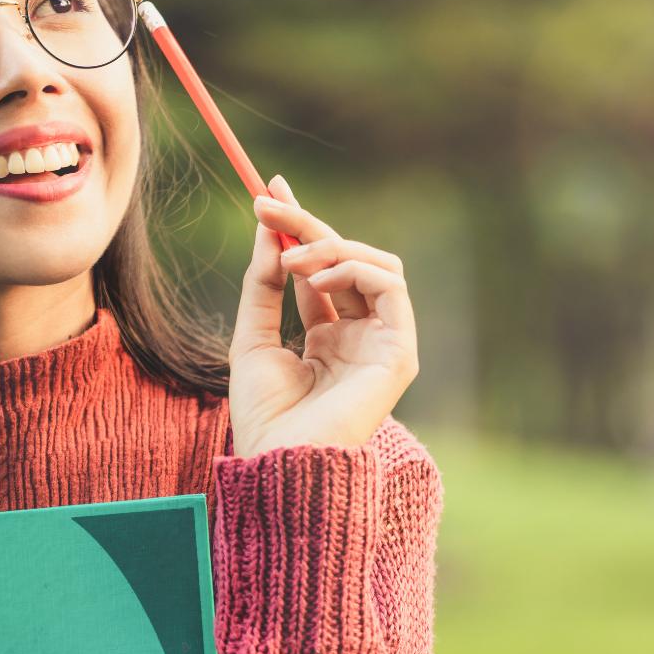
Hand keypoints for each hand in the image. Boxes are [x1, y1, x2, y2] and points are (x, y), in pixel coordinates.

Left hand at [227, 174, 418, 459]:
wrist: (279, 461)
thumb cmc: (264, 414)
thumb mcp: (252, 335)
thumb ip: (262, 283)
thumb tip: (268, 226)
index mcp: (329, 337)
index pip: (322, 267)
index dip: (300, 226)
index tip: (269, 191)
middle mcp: (360, 336)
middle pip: (347, 258)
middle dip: (308, 223)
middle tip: (268, 201)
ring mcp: (382, 343)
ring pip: (377, 264)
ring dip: (331, 246)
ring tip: (291, 258)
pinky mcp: (401, 353)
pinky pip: (392, 288)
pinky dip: (355, 268)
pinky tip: (317, 276)